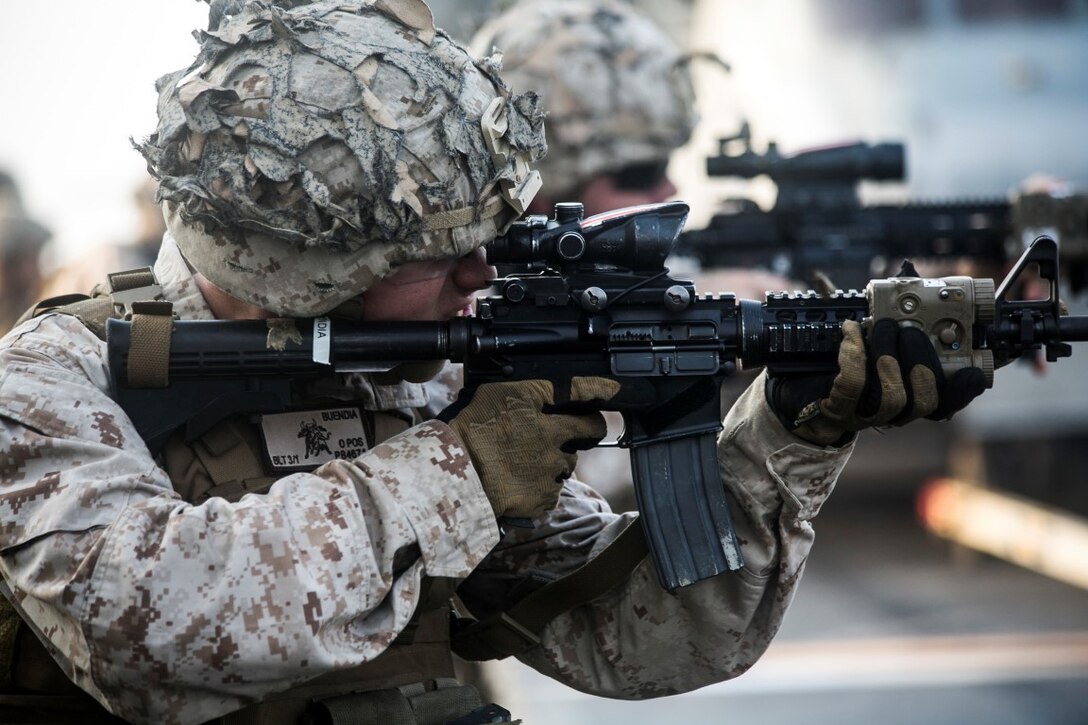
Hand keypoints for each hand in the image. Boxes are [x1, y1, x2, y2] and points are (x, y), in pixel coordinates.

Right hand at [438, 377, 620, 518]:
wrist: (456, 474)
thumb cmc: (473, 429)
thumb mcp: (501, 393)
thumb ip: (535, 389)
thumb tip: (559, 384)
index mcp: (549, 423)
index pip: (587, 404)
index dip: (600, 394)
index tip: (611, 391)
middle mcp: (556, 449)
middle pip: (586, 436)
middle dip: (580, 431)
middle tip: (557, 429)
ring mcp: (551, 476)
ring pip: (566, 464)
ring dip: (555, 460)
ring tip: (526, 457)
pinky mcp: (542, 500)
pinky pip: (551, 490)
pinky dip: (541, 485)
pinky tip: (520, 478)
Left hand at [766, 319, 986, 445]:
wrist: (796, 387)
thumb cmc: (840, 359)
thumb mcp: (872, 332)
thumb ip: (894, 307)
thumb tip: (907, 271)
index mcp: (911, 393)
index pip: (947, 401)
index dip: (964, 389)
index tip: (972, 369)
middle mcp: (895, 410)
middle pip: (927, 400)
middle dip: (921, 358)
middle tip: (907, 328)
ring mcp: (866, 414)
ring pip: (894, 397)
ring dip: (889, 358)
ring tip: (881, 330)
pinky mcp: (838, 410)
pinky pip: (854, 386)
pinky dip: (855, 356)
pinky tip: (850, 334)